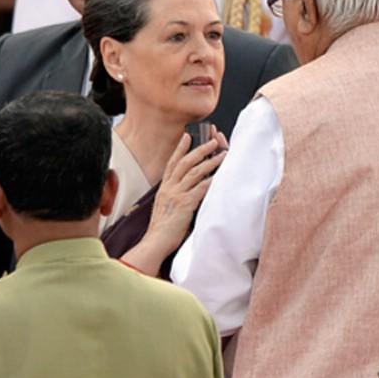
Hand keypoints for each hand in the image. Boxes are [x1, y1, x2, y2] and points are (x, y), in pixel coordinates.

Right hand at [121, 131, 225, 275]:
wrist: (155, 242)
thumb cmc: (162, 229)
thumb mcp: (164, 207)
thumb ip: (172, 196)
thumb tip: (183, 190)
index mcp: (164, 188)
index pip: (172, 162)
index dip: (180, 148)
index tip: (187, 136)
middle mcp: (170, 188)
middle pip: (186, 162)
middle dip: (200, 150)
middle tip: (212, 141)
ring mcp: (177, 195)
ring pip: (195, 172)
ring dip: (211, 162)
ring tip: (223, 155)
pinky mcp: (185, 204)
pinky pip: (201, 188)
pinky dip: (212, 180)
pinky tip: (221, 175)